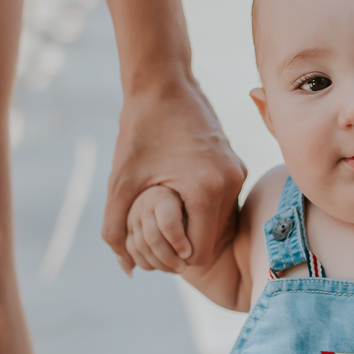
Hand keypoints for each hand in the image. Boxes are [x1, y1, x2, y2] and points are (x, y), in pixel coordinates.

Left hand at [102, 79, 245, 275]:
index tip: (149, 242)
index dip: (173, 257)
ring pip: (217, 223)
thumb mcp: (121, 183)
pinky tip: (175, 192)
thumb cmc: (139, 130)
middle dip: (181, 242)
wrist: (163, 83)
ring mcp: (237, 173)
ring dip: (192, 224)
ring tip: (163, 207)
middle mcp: (231, 182)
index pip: (199, 254)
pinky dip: (200, 208)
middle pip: (211, 241)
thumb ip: (115, 229)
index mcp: (208, 190)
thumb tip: (127, 270)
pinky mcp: (235, 165)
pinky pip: (220, 203)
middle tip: (152, 227)